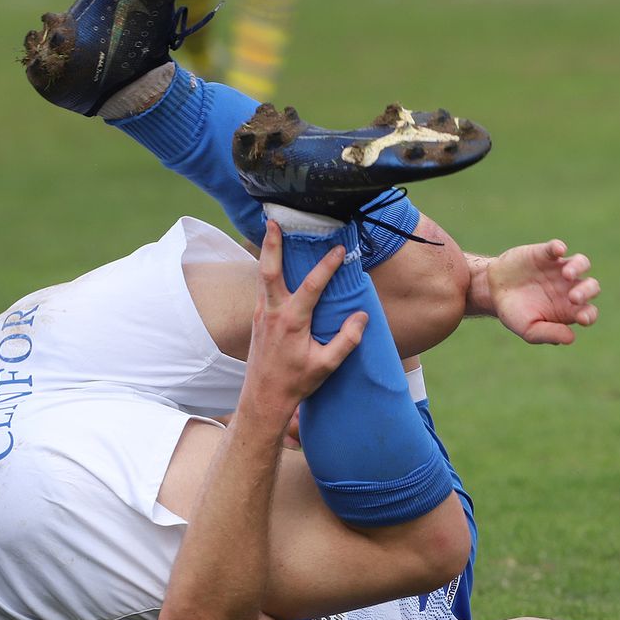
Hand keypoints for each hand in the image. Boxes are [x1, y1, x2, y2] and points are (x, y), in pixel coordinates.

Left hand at [237, 223, 366, 433]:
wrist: (263, 399)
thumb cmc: (296, 383)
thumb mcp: (326, 365)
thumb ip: (346, 341)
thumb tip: (362, 317)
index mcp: (291, 322)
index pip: (311, 286)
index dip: (327, 266)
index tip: (339, 250)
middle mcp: (272, 313)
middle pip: (270, 270)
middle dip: (273, 244)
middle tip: (273, 220)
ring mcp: (261, 314)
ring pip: (263, 276)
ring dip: (268, 252)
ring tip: (272, 231)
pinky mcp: (257, 319)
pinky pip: (262, 288)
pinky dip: (268, 271)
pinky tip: (274, 263)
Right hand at [484, 240, 600, 344]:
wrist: (493, 292)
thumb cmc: (515, 314)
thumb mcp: (528, 330)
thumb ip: (549, 334)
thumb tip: (571, 338)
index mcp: (569, 309)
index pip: (589, 312)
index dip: (589, 315)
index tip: (581, 318)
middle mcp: (569, 288)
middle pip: (591, 287)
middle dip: (587, 291)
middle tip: (574, 297)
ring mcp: (560, 269)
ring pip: (581, 263)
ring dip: (578, 267)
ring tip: (567, 274)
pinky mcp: (546, 254)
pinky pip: (557, 248)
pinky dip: (558, 247)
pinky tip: (557, 250)